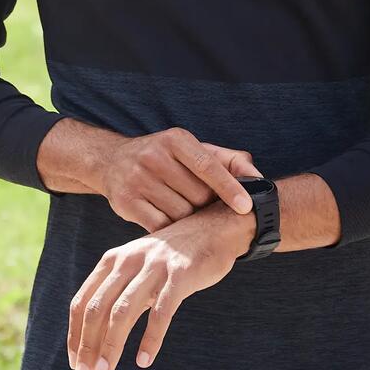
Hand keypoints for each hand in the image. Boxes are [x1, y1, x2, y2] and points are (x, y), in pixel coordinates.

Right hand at [40, 122, 260, 231]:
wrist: (111, 161)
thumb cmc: (164, 158)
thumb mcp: (192, 150)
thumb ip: (228, 161)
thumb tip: (258, 178)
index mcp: (175, 139)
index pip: (208, 166)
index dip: (230, 188)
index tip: (246, 207)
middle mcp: (153, 156)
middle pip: (197, 196)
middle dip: (205, 205)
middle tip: (202, 206)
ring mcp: (137, 179)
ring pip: (181, 214)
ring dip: (189, 219)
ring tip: (185, 212)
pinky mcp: (126, 202)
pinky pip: (161, 226)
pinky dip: (171, 229)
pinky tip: (171, 223)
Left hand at [67, 207, 251, 369]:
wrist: (213, 228)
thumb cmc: (171, 258)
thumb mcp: (138, 269)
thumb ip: (118, 294)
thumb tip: (96, 335)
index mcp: (111, 262)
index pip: (82, 302)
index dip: (75, 335)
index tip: (74, 362)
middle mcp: (127, 262)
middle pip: (96, 309)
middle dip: (87, 345)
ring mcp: (154, 267)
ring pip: (122, 312)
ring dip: (111, 345)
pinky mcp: (180, 276)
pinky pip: (161, 312)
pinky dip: (150, 339)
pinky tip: (144, 360)